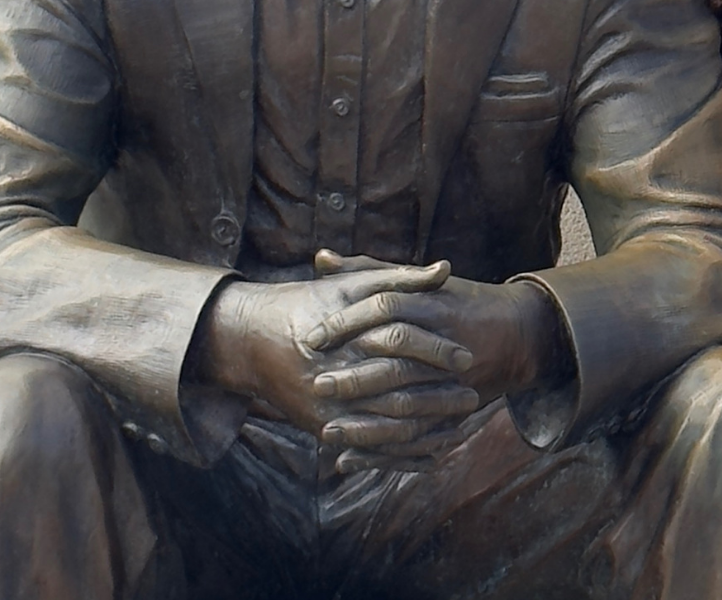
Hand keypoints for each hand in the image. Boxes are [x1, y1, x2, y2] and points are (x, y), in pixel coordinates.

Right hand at [193, 259, 477, 451]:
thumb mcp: (351, 284)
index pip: (401, 342)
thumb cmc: (307, 303)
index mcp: (346, 334)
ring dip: (428, 428)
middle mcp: (335, 374)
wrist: (248, 339)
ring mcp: (327, 408)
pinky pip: (370, 449)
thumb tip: (447, 269)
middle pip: (398, 390)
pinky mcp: (323, 428)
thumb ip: (401, 278)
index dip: (437, 350)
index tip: (467, 357)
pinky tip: (431, 449)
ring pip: (387, 427)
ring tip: (458, 423)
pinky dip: (403, 453)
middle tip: (472, 396)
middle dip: (439, 396)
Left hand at [304, 250, 567, 470]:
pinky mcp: (458, 414)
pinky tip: (349, 459)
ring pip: (407, 405)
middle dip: (354, 378)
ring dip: (366, 424)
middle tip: (317, 385)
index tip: (312, 337)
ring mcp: (455, 381)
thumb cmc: (456, 302)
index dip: (347, 323)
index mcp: (432, 304)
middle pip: (395, 363)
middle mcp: (444, 342)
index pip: (384, 309)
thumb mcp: (416, 283)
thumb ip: (367, 271)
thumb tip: (321, 259)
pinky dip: (384, 453)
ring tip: (326, 430)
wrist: (518, 334)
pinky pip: (421, 438)